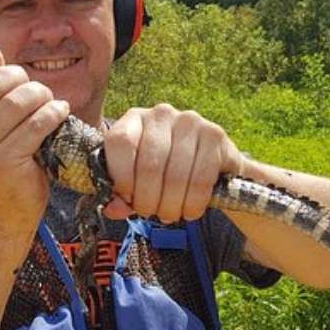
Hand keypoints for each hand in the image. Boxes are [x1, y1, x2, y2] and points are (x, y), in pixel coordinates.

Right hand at [0, 46, 69, 231]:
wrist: (2, 213)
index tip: (3, 73)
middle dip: (19, 78)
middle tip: (34, 88)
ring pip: (15, 102)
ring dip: (40, 95)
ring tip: (48, 100)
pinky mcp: (4, 164)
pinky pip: (35, 124)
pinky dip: (53, 113)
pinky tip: (60, 113)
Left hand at [102, 104, 243, 222]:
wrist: (211, 166)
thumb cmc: (164, 172)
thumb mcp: (137, 181)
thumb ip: (122, 195)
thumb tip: (114, 210)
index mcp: (134, 119)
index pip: (120, 142)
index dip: (121, 177)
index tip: (128, 198)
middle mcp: (162, 114)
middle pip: (149, 165)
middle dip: (148, 200)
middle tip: (151, 214)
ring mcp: (190, 121)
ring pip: (175, 176)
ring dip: (170, 206)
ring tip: (170, 215)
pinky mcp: (216, 135)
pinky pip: (201, 179)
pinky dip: (193, 203)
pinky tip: (189, 210)